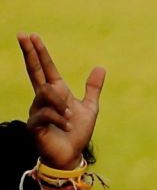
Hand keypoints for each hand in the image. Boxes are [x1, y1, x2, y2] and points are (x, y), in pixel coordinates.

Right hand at [17, 33, 104, 170]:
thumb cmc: (77, 132)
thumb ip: (92, 88)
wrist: (72, 155)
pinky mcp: (34, 124)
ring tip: (70, 118)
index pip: (44, 68)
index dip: (38, 52)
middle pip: (34, 71)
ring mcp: (36, 110)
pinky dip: (61, 119)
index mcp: (55, 92)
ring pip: (47, 93)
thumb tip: (101, 67)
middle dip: (29, 53)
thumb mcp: (89, 107)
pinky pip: (47, 113)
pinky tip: (67, 126)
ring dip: (62, 105)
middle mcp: (42, 98)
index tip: (31, 35)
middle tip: (23, 34)